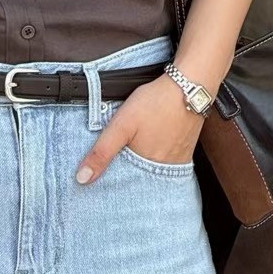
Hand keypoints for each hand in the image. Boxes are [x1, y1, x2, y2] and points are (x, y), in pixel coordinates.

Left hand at [75, 75, 206, 183]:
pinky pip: (166, 165)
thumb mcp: (122, 125)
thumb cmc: (156, 102)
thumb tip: (81, 179)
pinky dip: (155, 162)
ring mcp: (176, 162)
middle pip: (140, 183)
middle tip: (115, 175)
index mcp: (147, 171)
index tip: (101, 188)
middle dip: (127, 182)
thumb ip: (101, 152)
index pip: (125, 189)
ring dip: (142, 172)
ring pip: (153, 174)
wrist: (191, 84)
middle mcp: (163, 172)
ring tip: (133, 163)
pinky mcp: (184, 152)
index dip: (112, 187)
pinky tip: (150, 153)